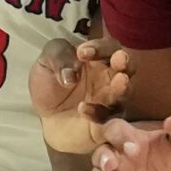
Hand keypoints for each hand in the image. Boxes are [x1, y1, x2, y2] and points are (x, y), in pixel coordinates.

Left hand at [29, 37, 131, 156]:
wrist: (44, 117)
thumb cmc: (50, 85)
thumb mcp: (46, 63)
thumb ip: (58, 58)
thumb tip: (71, 74)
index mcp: (98, 59)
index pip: (108, 47)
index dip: (100, 47)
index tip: (82, 53)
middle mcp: (109, 78)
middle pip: (127, 66)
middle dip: (125, 62)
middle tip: (119, 60)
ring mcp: (110, 101)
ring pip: (125, 93)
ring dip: (122, 87)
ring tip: (120, 82)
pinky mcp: (106, 123)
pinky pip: (109, 119)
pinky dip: (99, 114)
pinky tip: (82, 109)